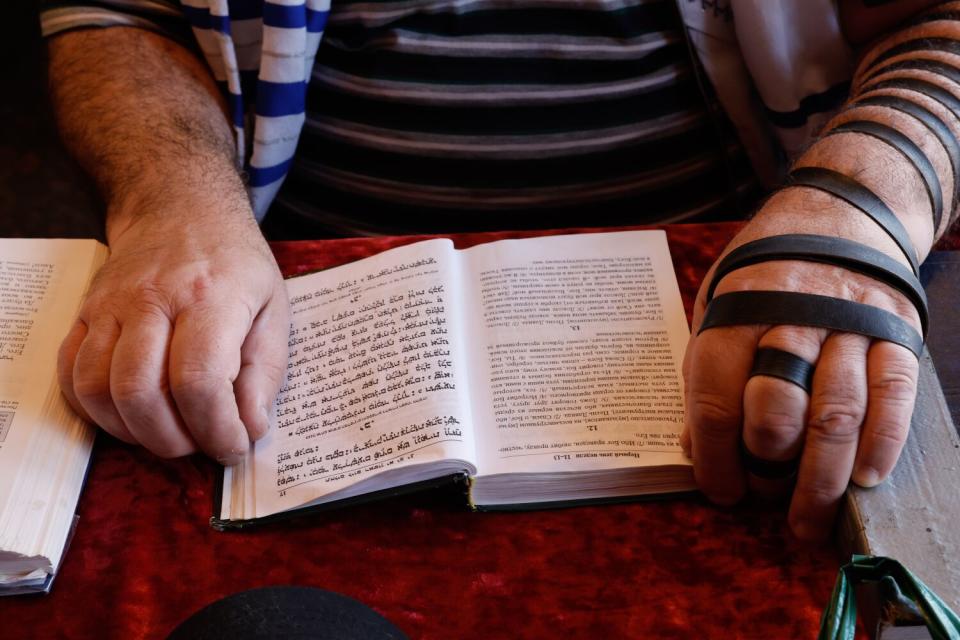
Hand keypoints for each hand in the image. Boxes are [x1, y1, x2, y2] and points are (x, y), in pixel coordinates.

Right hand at [57, 200, 289, 464]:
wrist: (180, 208)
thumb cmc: (234, 263)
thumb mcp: (274, 308)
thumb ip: (265, 372)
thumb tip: (250, 428)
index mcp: (210, 297)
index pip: (199, 380)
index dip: (216, 429)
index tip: (233, 447)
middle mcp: (152, 299)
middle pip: (141, 392)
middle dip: (172, 439)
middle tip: (200, 444)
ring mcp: (111, 305)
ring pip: (99, 389)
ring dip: (132, 431)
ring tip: (169, 433)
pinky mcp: (85, 313)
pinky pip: (71, 375)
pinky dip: (96, 411)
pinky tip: (130, 416)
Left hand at [680, 202, 922, 540]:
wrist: (837, 215)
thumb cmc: (763, 273)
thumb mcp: (716, 307)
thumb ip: (708, 374)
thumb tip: (698, 448)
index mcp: (735, 311)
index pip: (716, 398)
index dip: (714, 457)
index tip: (719, 490)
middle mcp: (792, 314)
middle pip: (777, 408)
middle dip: (768, 466)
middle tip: (765, 499)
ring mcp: (849, 322)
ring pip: (836, 413)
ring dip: (822, 478)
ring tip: (808, 519)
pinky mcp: (895, 330)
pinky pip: (893, 395)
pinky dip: (881, 442)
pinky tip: (865, 478)